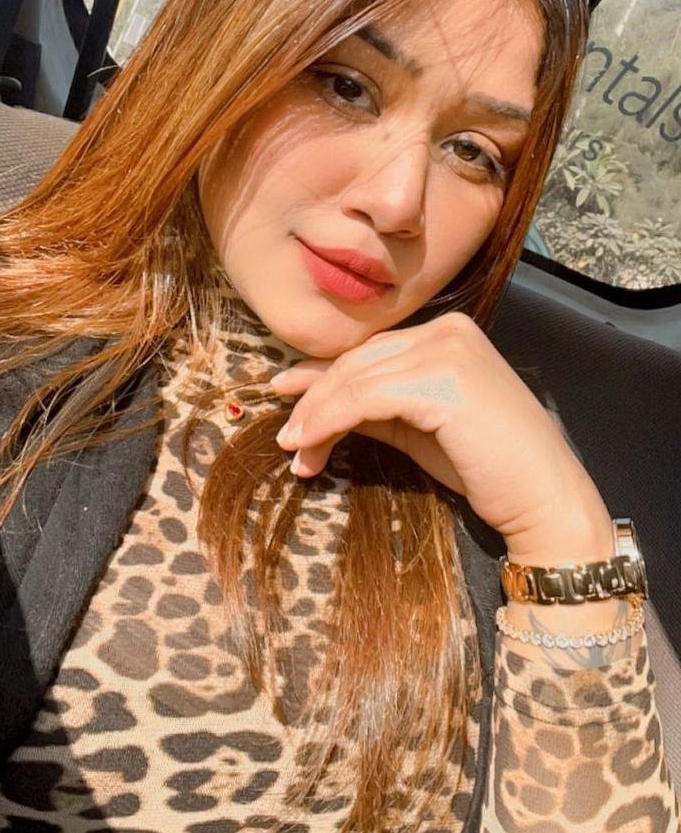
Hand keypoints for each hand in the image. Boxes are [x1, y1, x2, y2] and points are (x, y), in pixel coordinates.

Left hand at [270, 311, 611, 558]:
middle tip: (286, 438)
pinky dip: (330, 421)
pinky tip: (311, 445)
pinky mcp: (442, 381)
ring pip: (355, 379)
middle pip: (358, 361)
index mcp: (449, 333)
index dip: (323, 377)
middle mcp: (448, 332)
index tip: (287, 399)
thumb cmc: (490, 470)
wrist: (546, 500)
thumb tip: (317, 407)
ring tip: (295, 452)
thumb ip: (376, 409)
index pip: (371, 352)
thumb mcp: (420, 430)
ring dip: (316, 417)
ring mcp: (447, 352)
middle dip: (314, 400)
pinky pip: (365, 398)